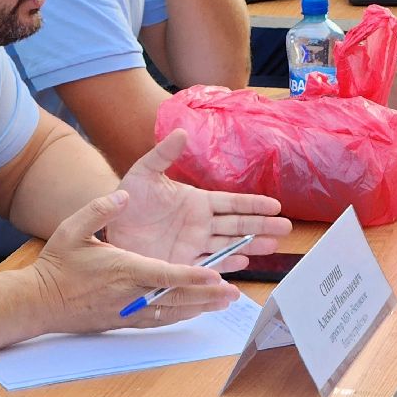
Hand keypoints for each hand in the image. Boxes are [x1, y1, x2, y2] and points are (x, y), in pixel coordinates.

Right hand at [28, 189, 238, 332]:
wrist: (40, 303)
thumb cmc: (57, 264)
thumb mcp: (72, 228)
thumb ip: (98, 209)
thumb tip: (122, 194)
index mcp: (123, 269)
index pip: (165, 274)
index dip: (192, 276)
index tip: (216, 275)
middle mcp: (131, 294)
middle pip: (177, 297)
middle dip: (207, 295)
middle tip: (234, 292)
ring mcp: (129, 311)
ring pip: (172, 311)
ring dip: (200, 307)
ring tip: (225, 302)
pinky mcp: (125, 321)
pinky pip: (160, 320)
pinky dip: (181, 315)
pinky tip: (197, 311)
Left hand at [107, 129, 291, 270]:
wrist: (110, 228)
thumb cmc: (129, 199)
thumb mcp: (145, 172)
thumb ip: (164, 155)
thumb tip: (181, 131)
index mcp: (197, 202)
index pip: (231, 203)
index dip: (253, 204)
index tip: (275, 205)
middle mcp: (201, 224)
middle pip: (238, 225)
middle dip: (262, 226)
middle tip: (287, 228)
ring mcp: (194, 245)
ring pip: (230, 245)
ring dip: (252, 246)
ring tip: (274, 246)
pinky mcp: (183, 264)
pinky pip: (209, 264)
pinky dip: (227, 264)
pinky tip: (244, 263)